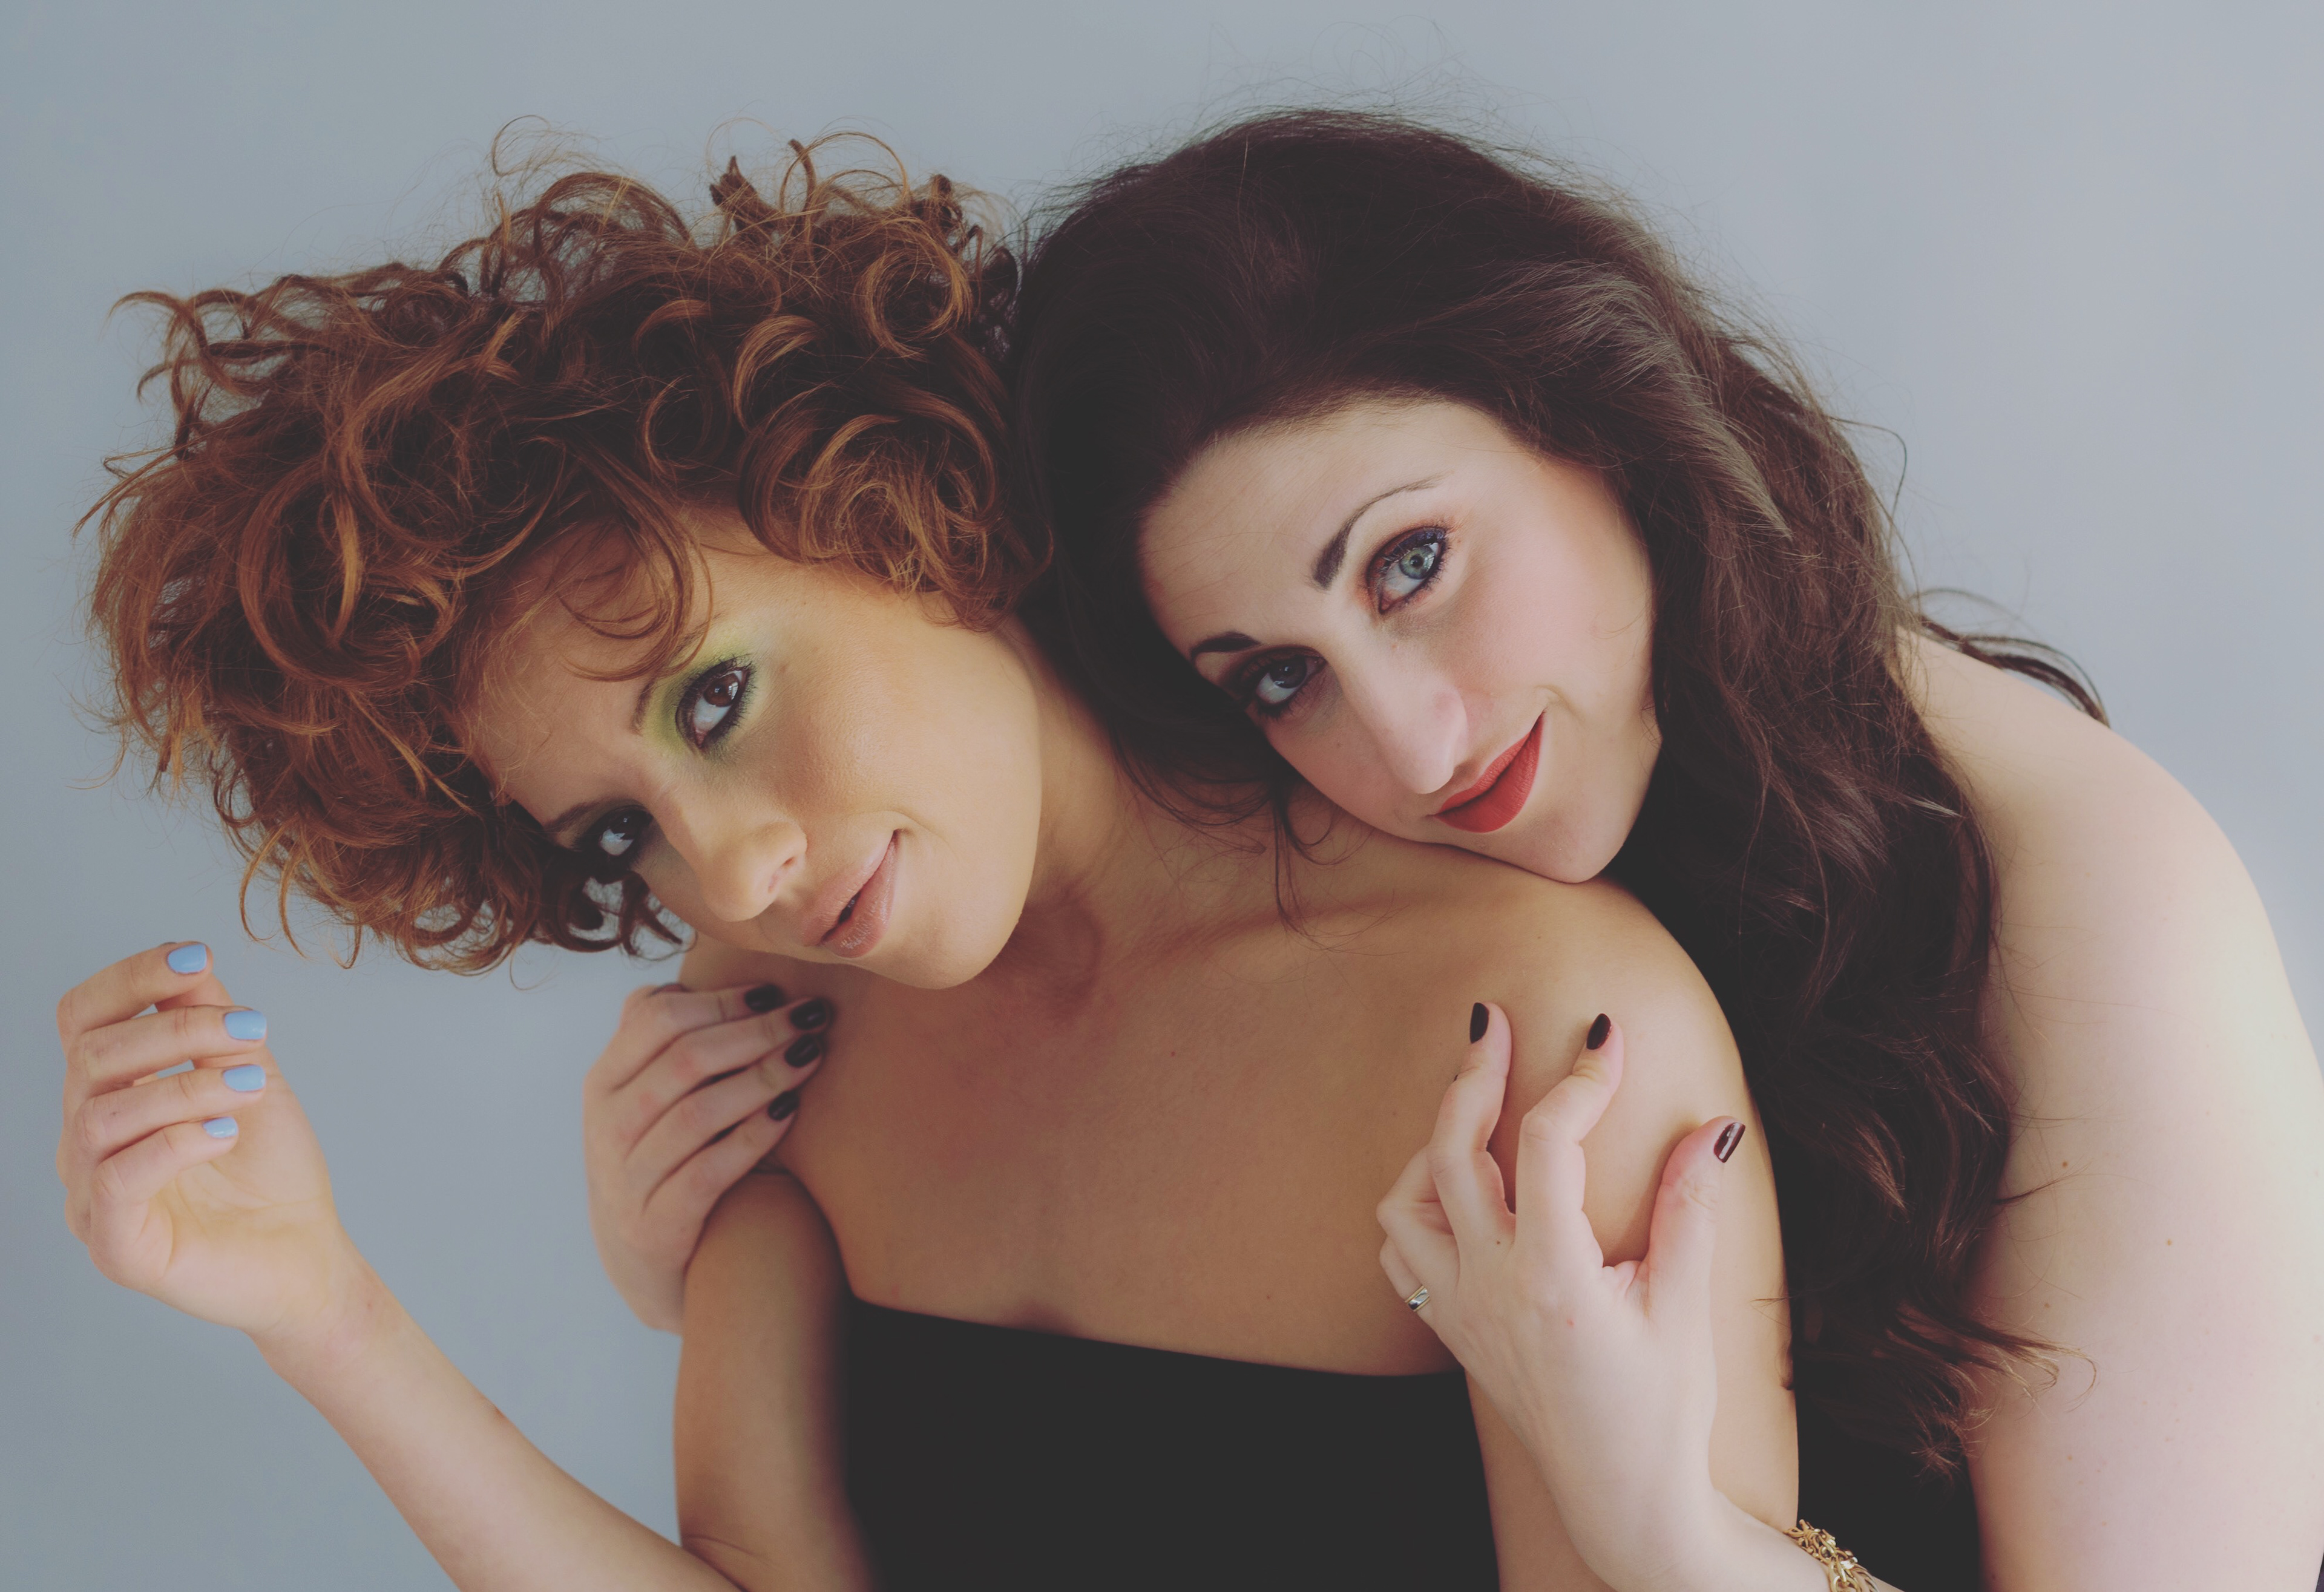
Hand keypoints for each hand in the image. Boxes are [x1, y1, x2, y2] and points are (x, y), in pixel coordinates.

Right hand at [55, 942, 364, 1350]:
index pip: (82, 1019)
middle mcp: (89, 1142)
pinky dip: (175, 1142)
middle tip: (253, 1030)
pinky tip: (226, 1133)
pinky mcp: (116, 1246)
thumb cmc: (272, 1171)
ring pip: (102, 1114)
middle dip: (177, 1030)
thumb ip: (211, 1022)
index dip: (129, 979)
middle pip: (93, 1057)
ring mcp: (93, 1196)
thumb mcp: (247, 1076)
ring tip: (253, 1085)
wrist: (308, 1255)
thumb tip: (188, 958)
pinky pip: (117, 1180)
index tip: (196, 956)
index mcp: (113, 1094)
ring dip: (186, 1085)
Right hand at [583, 981, 834, 1332]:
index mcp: (605, 1081)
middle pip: (685, 1060)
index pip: (658, 1018)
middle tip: (811, 1017)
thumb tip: (707, 983)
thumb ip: (663, 1040)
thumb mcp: (646, 1096)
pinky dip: (751, 1138)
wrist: (643, 1263)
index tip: (779, 991)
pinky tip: (789, 1111)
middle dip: (756, 1031)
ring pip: (697, 1113)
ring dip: (762, 1076)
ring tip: (811, 1055)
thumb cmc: (663, 1157)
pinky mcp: (656, 1226)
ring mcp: (627, 1179)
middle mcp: (607, 1126)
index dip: (723, 999)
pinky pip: (707, 1172)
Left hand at [1377, 1005, 1747, 1591]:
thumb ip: (1693, 1210)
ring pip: (1407, 1199)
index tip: (1609, 1033)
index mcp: (1555, 1279)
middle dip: (1475, 1073)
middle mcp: (1491, 1288)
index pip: (1548, 1146)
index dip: (1581, 1078)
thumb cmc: (1664, 1411)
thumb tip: (1714, 1127)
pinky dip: (1417, 1202)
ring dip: (1435, 1141)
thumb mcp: (1688, 1309)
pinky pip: (1400, 1249)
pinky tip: (1458, 1184)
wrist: (1623, 1499)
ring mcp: (1460, 1309)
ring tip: (1478, 1105)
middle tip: (1495, 1019)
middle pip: (1453, 1150)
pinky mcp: (1451, 1329)